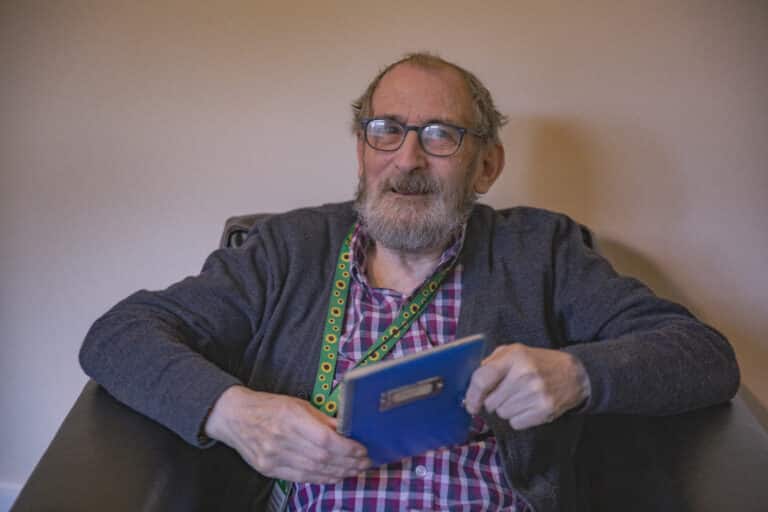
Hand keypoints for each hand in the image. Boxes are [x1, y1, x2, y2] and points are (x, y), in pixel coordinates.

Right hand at [205, 385, 370, 482]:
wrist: (234, 416)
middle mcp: (281, 439)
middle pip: (322, 458)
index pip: (325, 439)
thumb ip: (322, 419)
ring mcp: (273, 457)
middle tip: (365, 462)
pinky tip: (335, 476)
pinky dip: (321, 479)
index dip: (347, 447)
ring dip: (338, 472)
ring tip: (354, 470)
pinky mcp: (268, 469)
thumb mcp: (297, 404)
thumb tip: (347, 429)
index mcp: (290, 418)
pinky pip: (300, 478)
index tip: (362, 448)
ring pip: (313, 471)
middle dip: (348, 462)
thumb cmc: (269, 406)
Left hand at [464, 344, 590, 429]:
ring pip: (502, 414)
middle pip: (491, 402)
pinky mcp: (544, 410)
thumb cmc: (538, 362)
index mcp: (514, 357)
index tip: (471, 404)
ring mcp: (536, 394)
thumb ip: (491, 363)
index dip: (472, 395)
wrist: (573, 374)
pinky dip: (518, 418)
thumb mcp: (514, 351)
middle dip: (493, 401)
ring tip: (520, 397)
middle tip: (506, 393)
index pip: (482, 379)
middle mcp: (524, 375)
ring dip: (506, 409)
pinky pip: (516, 423)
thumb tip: (471, 383)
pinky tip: (528, 405)